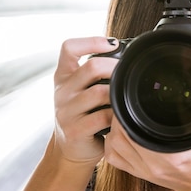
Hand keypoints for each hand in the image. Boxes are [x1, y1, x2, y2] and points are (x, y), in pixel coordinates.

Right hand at [52, 37, 118, 164]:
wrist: (69, 149)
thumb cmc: (81, 116)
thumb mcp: (79, 91)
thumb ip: (93, 75)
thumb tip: (124, 57)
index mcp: (63, 77)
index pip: (69, 48)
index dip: (91, 41)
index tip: (113, 43)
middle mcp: (62, 91)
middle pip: (91, 67)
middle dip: (115, 68)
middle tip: (128, 73)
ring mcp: (66, 111)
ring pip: (99, 92)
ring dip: (118, 94)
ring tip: (125, 97)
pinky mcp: (75, 130)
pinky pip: (102, 116)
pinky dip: (116, 115)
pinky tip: (120, 116)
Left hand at [103, 77, 190, 190]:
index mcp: (172, 156)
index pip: (136, 133)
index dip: (128, 115)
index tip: (131, 98)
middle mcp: (154, 166)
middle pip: (120, 137)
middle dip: (119, 117)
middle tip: (125, 101)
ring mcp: (144, 172)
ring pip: (114, 147)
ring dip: (114, 129)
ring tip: (122, 113)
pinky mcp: (138, 174)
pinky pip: (114, 159)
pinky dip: (112, 144)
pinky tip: (119, 132)